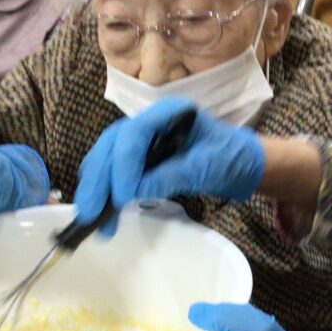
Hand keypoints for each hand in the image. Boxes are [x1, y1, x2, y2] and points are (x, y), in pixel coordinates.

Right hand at [74, 98, 263, 233]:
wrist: (241, 164)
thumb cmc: (230, 158)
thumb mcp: (207, 166)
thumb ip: (173, 175)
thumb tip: (136, 192)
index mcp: (168, 113)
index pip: (134, 134)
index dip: (124, 164)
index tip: (123, 196)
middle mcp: (149, 122)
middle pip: (112, 146)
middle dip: (99, 179)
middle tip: (90, 212)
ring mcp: (142, 140)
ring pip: (107, 158)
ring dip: (96, 188)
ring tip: (91, 217)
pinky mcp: (140, 159)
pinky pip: (114, 171)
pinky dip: (105, 191)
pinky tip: (101, 211)